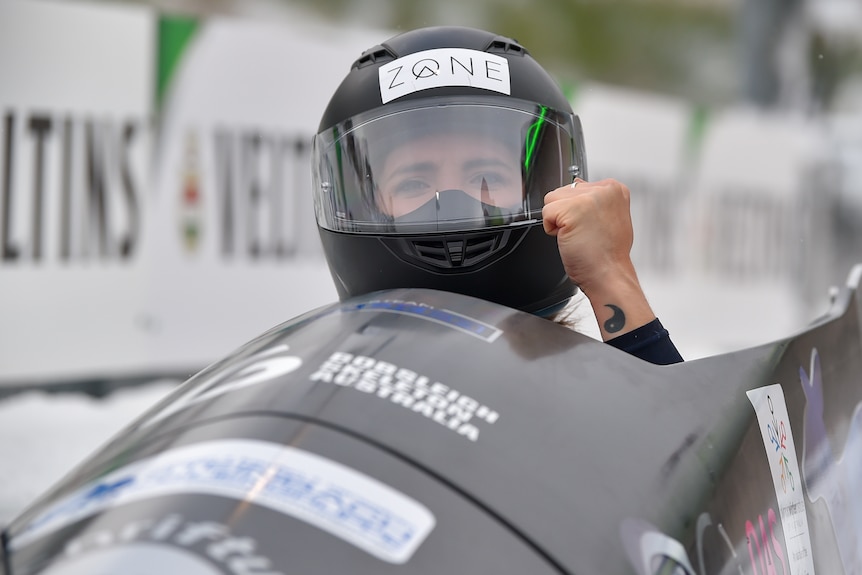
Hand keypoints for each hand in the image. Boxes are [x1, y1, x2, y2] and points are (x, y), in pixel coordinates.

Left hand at [542, 178, 633, 292]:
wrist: (609, 275)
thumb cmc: (608, 255)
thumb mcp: (611, 218)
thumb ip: (595, 200)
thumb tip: (577, 185)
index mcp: (615, 189)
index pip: (577, 187)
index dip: (576, 210)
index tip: (590, 225)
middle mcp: (604, 190)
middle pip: (563, 192)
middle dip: (566, 214)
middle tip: (585, 233)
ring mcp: (588, 197)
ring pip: (552, 200)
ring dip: (558, 220)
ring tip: (578, 234)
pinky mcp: (572, 209)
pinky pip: (546, 213)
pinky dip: (551, 230)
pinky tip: (570, 238)